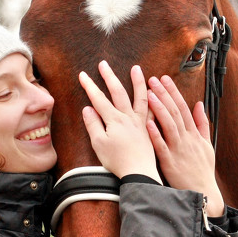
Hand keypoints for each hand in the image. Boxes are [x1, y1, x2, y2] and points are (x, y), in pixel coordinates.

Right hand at [79, 61, 159, 181]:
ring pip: (139, 96)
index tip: (83, 74)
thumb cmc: (117, 161)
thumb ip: (93, 125)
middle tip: (103, 63)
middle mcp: (128, 117)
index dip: (90, 86)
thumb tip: (87, 108)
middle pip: (118, 92)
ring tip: (136, 68)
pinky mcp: (149, 128)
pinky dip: (154, 99)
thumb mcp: (99, 144)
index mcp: (113, 120)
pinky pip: (152, 110)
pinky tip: (154, 92)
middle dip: (109, 77)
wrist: (139, 172)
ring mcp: (140, 121)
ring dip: (137, 81)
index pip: (98, 99)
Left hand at [146, 75, 224, 216]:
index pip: (182, 107)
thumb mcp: (207, 144)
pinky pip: (162, 146)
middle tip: (153, 79)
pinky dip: (155, 134)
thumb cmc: (202, 170)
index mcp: (194, 134)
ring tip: (149, 94)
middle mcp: (187, 139)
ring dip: (159, 109)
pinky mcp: (170, 162)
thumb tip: (199, 104)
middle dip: (164, 94)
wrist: (202, 192)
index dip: (173, 92)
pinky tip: (147, 123)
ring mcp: (178, 150)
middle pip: (175, 112)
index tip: (164, 79)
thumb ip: (202, 123)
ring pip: (169, 125)